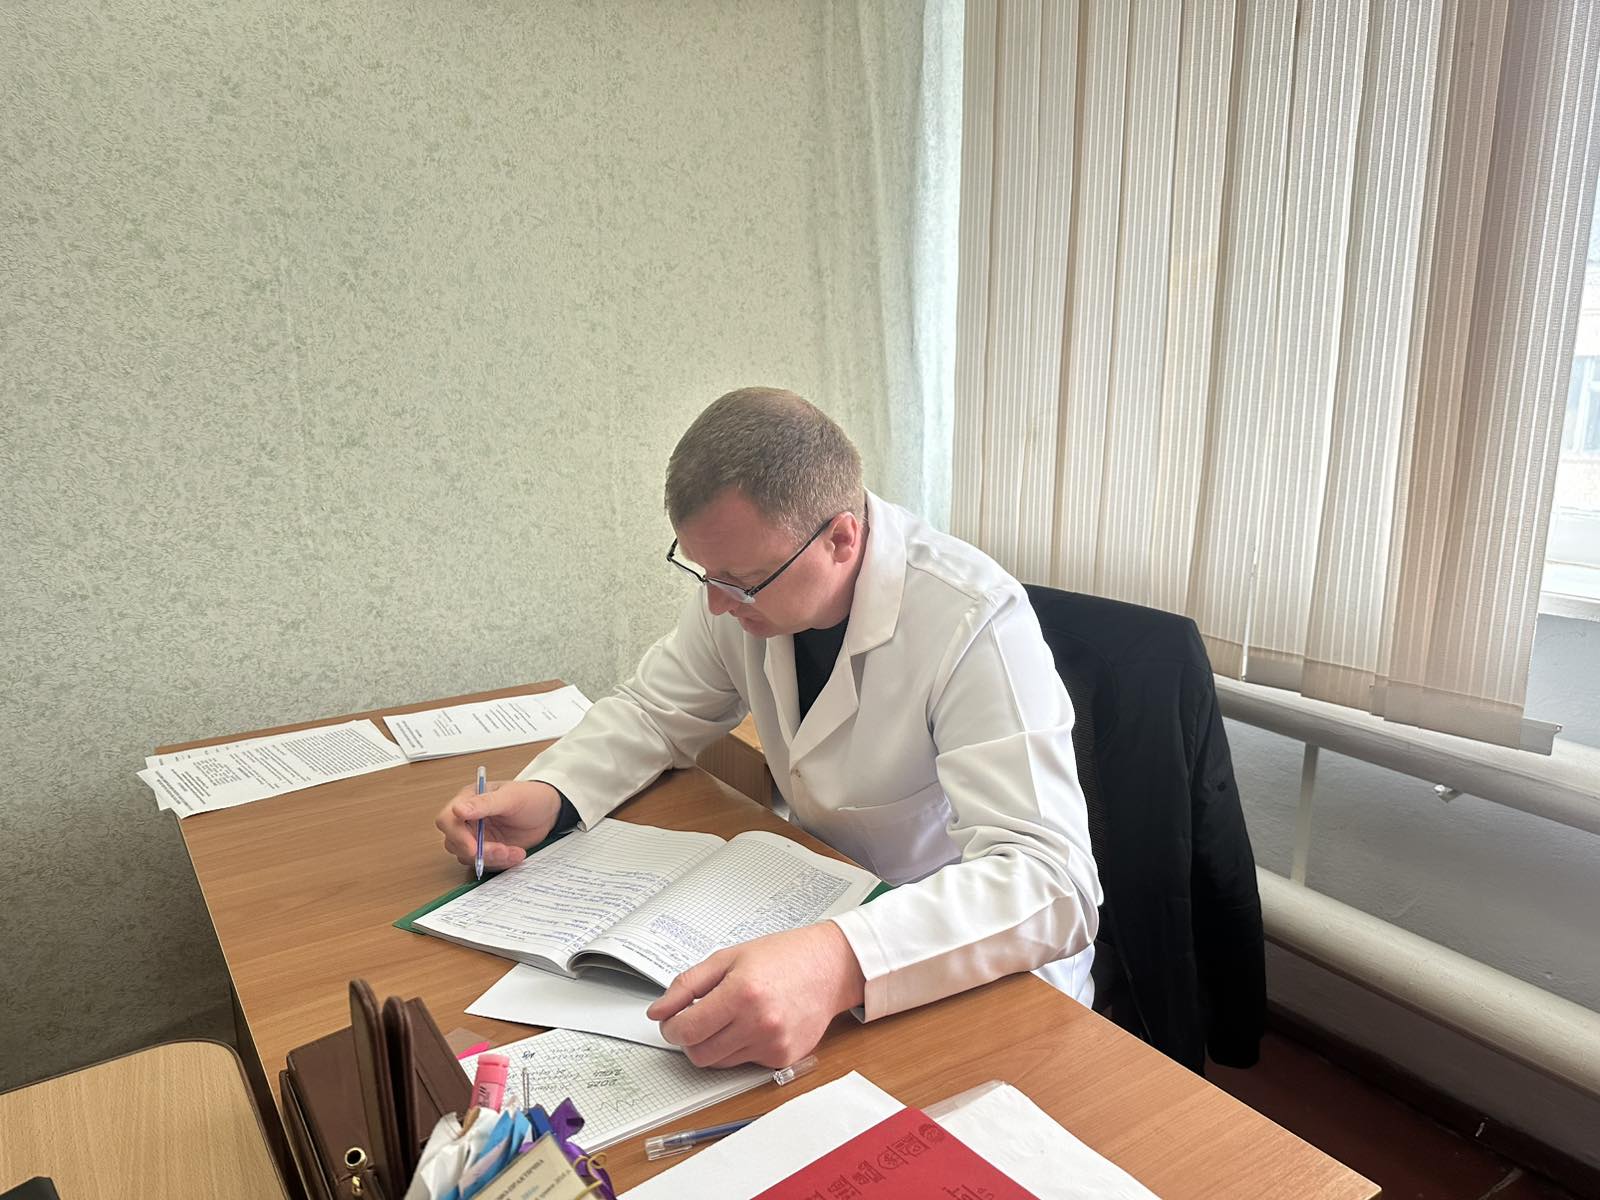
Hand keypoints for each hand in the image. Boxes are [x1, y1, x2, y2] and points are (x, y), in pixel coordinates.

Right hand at [435, 779, 561, 870]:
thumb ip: (484, 803)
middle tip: (503, 850)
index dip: (457, 836)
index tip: (474, 847)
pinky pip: (484, 863)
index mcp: (469, 800)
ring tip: (515, 851)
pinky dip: (501, 863)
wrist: (549, 812)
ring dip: (492, 859)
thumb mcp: (510, 797)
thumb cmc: (530, 797)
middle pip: (454, 843)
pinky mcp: (487, 850)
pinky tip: (517, 853)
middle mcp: (468, 819)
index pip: (447, 819)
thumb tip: (457, 809)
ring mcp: (476, 836)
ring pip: (468, 857)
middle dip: (480, 851)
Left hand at [646, 923, 865, 1068]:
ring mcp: (773, 1045)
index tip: (672, 1020)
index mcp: (741, 993)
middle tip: (698, 1019)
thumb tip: (658, 1012)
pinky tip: (754, 1024)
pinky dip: (740, 1048)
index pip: (687, 1030)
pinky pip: (745, 1064)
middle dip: (690, 1039)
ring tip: (729, 1017)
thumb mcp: (728, 958)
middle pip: (699, 1055)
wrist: (830, 967)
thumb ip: (687, 985)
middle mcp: (758, 1023)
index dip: (671, 1028)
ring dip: (714, 1045)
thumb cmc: (782, 957)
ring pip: (720, 1063)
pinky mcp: (784, 1059)